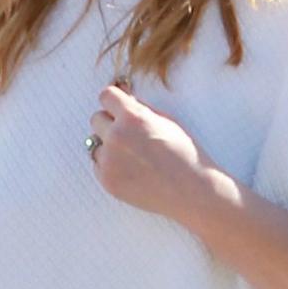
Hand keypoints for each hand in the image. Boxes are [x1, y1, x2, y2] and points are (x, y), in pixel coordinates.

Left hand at [88, 84, 217, 220]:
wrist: (192, 192)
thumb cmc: (185, 154)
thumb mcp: (167, 121)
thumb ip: (140, 108)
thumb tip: (123, 96)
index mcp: (133, 117)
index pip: (106, 96)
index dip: (114, 101)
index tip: (118, 107)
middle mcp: (116, 136)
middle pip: (96, 118)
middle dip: (110, 122)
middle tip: (130, 134)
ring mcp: (109, 160)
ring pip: (95, 143)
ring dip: (108, 145)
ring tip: (132, 156)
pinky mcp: (107, 180)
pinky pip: (98, 165)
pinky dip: (109, 165)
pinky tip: (131, 170)